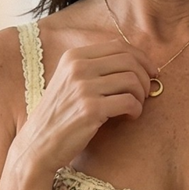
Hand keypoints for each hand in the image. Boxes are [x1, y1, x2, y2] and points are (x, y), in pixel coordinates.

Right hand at [13, 39, 152, 178]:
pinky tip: (130, 116)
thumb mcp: (69, 82)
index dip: (141, 57)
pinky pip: (129, 102)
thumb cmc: (59, 115)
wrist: (38, 144)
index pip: (119, 45)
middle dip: (145, 75)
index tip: (150, 71)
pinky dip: (136, 110)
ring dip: (141, 94)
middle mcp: (77, 67)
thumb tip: (135, 62)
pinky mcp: (90, 109)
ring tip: (136, 106)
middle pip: (129, 60)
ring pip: (132, 80)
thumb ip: (94, 68)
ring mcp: (83, 87)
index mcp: (73, 57)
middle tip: (146, 92)